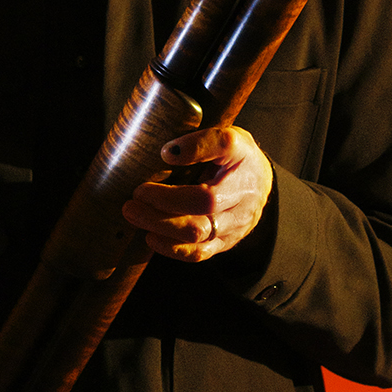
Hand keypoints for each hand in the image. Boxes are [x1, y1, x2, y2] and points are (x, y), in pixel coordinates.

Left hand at [122, 126, 273, 262]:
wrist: (259, 183)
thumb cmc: (238, 157)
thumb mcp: (228, 137)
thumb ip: (203, 141)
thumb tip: (168, 152)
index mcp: (243, 170)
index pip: (217, 168)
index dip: (186, 169)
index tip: (160, 159)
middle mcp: (242, 202)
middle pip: (202, 212)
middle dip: (161, 208)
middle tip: (132, 200)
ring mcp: (234, 227)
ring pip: (197, 236)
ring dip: (160, 227)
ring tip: (134, 214)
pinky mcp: (224, 244)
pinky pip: (198, 254)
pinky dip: (171, 248)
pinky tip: (151, 237)